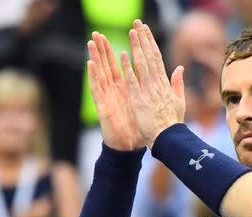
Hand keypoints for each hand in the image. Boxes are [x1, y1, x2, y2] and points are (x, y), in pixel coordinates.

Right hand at [87, 32, 144, 150]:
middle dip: (103, 50)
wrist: (129, 147)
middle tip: (97, 33)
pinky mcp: (103, 106)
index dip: (119, 51)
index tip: (116, 40)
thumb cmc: (138, 128)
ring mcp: (108, 97)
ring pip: (100, 74)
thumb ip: (153, 90)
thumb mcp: (148, 106)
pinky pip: (97, 89)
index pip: (122, 66)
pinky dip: (93, 76)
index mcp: (127, 89)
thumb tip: (160, 79)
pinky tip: (90, 64)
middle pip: (108, 66)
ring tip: (92, 43)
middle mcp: (116, 91)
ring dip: (96, 58)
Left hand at [121, 20, 185, 147]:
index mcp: (165, 85)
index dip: (151, 44)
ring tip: (132, 32)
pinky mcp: (139, 101)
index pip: (157, 59)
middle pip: (149, 58)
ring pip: (142, 66)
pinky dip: (128, 69)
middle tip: (137, 24)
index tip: (146, 31)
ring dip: (136, 48)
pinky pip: (133, 82)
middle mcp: (157, 86)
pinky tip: (123, 56)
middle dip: (143, 40)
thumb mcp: (180, 102)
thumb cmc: (173, 123)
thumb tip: (180, 68)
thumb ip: (178, 84)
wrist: (169, 139)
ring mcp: (148, 93)